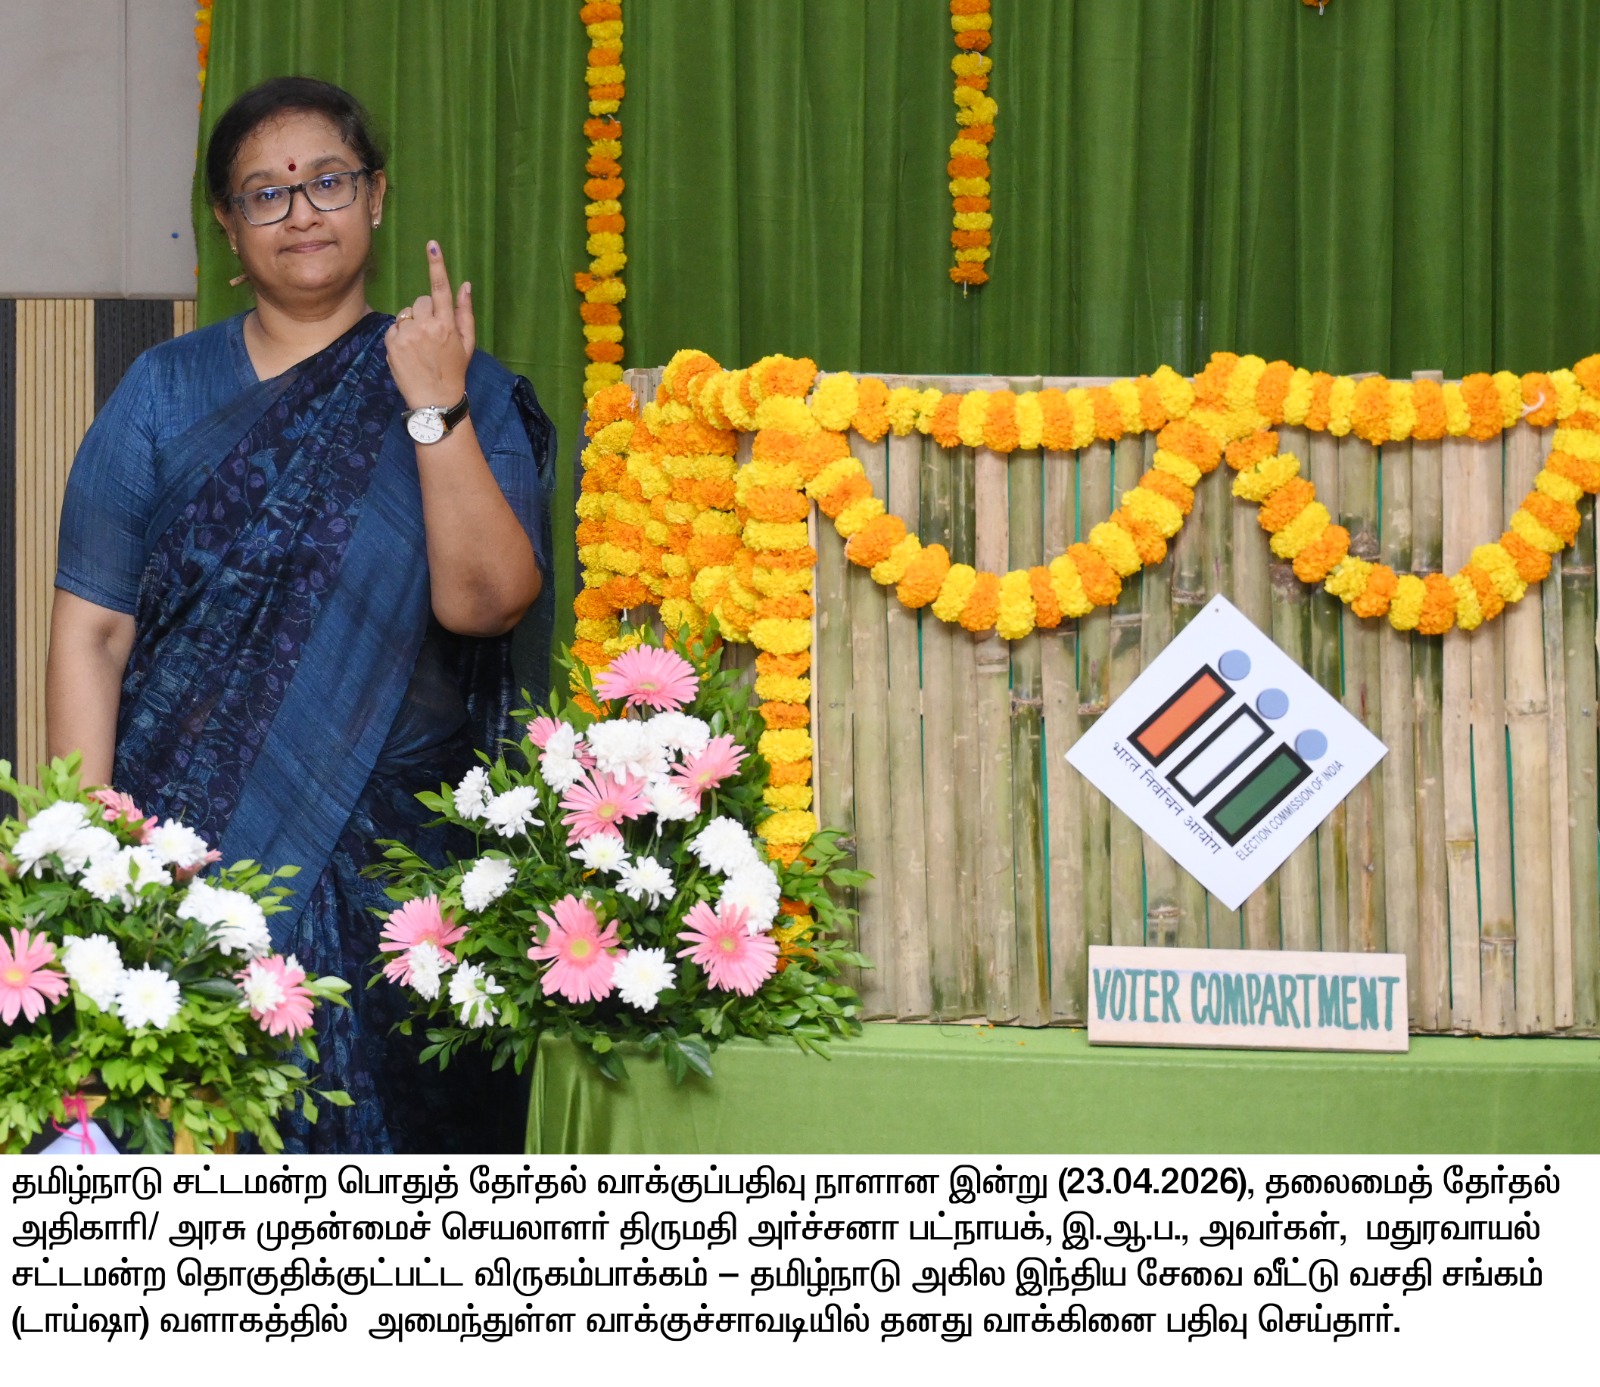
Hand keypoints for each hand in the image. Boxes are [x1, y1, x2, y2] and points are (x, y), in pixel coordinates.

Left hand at [387, 240, 474, 410]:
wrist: (434, 401)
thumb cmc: (454, 371)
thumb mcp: (467, 343)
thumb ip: (465, 312)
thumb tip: (465, 284)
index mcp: (447, 325)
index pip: (440, 288)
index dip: (436, 265)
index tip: (432, 245)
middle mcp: (426, 326)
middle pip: (421, 301)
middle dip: (426, 312)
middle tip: (432, 335)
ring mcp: (407, 335)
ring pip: (407, 313)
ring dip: (412, 324)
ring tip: (420, 347)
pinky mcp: (392, 343)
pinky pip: (394, 327)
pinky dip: (400, 335)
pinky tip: (409, 352)